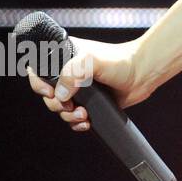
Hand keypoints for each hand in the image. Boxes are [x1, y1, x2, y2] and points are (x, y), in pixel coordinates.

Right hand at [26, 36, 147, 131]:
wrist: (143, 74)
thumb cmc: (121, 61)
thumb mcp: (92, 61)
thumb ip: (73, 73)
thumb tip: (61, 95)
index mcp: (65, 57)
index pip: (38, 71)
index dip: (39, 84)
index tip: (50, 92)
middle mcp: (69, 74)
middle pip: (48, 95)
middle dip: (56, 105)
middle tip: (70, 105)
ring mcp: (78, 89)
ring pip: (60, 108)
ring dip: (67, 116)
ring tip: (83, 114)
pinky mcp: (89, 103)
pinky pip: (73, 118)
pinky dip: (76, 123)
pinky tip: (86, 122)